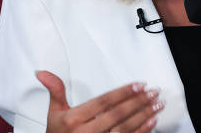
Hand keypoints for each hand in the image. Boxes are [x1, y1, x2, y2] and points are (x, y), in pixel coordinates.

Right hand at [37, 70, 163, 132]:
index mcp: (74, 120)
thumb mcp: (54, 113)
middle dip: (138, 102)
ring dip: (144, 115)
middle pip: (118, 114)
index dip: (123, 92)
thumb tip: (43, 73)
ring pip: (125, 128)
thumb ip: (55, 91)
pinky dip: (142, 131)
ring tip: (157, 104)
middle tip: (153, 92)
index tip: (138, 85)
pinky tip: (152, 122)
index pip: (104, 102)